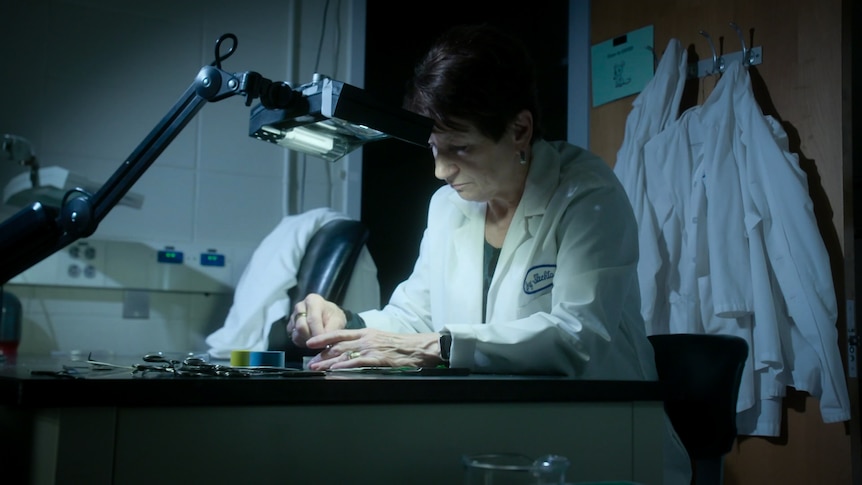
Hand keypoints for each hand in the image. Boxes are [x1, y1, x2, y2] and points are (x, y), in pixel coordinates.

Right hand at [286, 293, 346, 346]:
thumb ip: (333, 328)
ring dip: (308, 341)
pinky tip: (311, 340)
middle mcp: (300, 306)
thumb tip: (325, 340)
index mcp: (313, 300)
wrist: (327, 316)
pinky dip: (303, 343)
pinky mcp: (290, 326)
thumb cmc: (332, 316)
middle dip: (312, 338)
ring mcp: (293, 316)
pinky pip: (294, 338)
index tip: (325, 342)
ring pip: (296, 334)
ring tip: (317, 341)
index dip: (318, 333)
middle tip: (322, 343)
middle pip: (301, 327)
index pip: (313, 319)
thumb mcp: (338, 319)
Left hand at [305, 328, 441, 369]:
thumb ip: (368, 343)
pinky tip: (335, 372)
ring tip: (316, 368)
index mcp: (367, 332)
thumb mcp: (383, 339)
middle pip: (338, 345)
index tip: (311, 343)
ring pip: (344, 354)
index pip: (340, 333)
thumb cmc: (406, 345)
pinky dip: (344, 368)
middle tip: (310, 361)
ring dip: (328, 362)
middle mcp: (366, 338)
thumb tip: (355, 352)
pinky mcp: (378, 359)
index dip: (324, 338)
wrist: (422, 347)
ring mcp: (371, 348)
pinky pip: (357, 363)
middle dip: (322, 354)